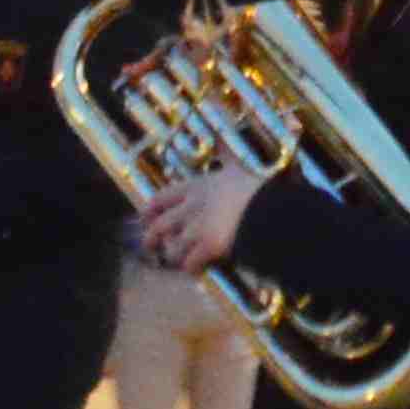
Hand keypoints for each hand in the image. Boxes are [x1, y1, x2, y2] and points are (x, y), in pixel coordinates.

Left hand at [135, 166, 271, 273]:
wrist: (265, 209)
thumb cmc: (253, 187)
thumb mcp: (236, 167)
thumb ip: (225, 155)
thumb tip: (221, 137)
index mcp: (196, 187)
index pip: (163, 197)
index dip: (150, 208)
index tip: (144, 215)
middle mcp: (191, 208)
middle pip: (161, 225)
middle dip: (151, 236)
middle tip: (149, 244)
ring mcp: (197, 228)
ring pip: (174, 247)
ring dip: (174, 255)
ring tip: (176, 260)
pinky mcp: (207, 247)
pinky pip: (191, 262)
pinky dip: (191, 267)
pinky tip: (194, 271)